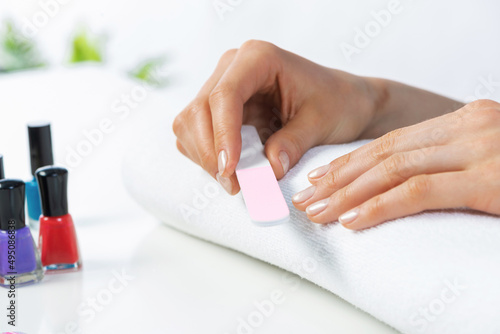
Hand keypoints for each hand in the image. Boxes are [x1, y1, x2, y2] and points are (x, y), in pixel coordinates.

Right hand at [173, 40, 378, 193]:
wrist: (341, 102)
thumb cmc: (336, 103)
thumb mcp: (320, 124)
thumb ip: (292, 144)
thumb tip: (267, 171)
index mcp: (259, 58)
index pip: (225, 95)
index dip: (222, 134)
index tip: (230, 170)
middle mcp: (233, 67)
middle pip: (199, 110)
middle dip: (211, 152)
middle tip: (234, 185)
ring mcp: (222, 86)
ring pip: (190, 122)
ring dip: (205, 156)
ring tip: (235, 181)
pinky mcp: (219, 108)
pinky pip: (195, 132)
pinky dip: (206, 155)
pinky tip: (230, 169)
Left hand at [292, 99, 499, 229]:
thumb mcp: (492, 156)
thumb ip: (454, 160)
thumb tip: (414, 179)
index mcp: (467, 120)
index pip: (395, 140)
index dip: (352, 161)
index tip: (321, 176)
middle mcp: (469, 127)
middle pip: (386, 152)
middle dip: (339, 177)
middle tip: (306, 197)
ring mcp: (479, 150)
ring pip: (393, 169)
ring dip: (347, 193)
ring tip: (317, 212)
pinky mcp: (488, 181)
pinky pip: (418, 192)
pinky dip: (379, 206)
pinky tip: (352, 219)